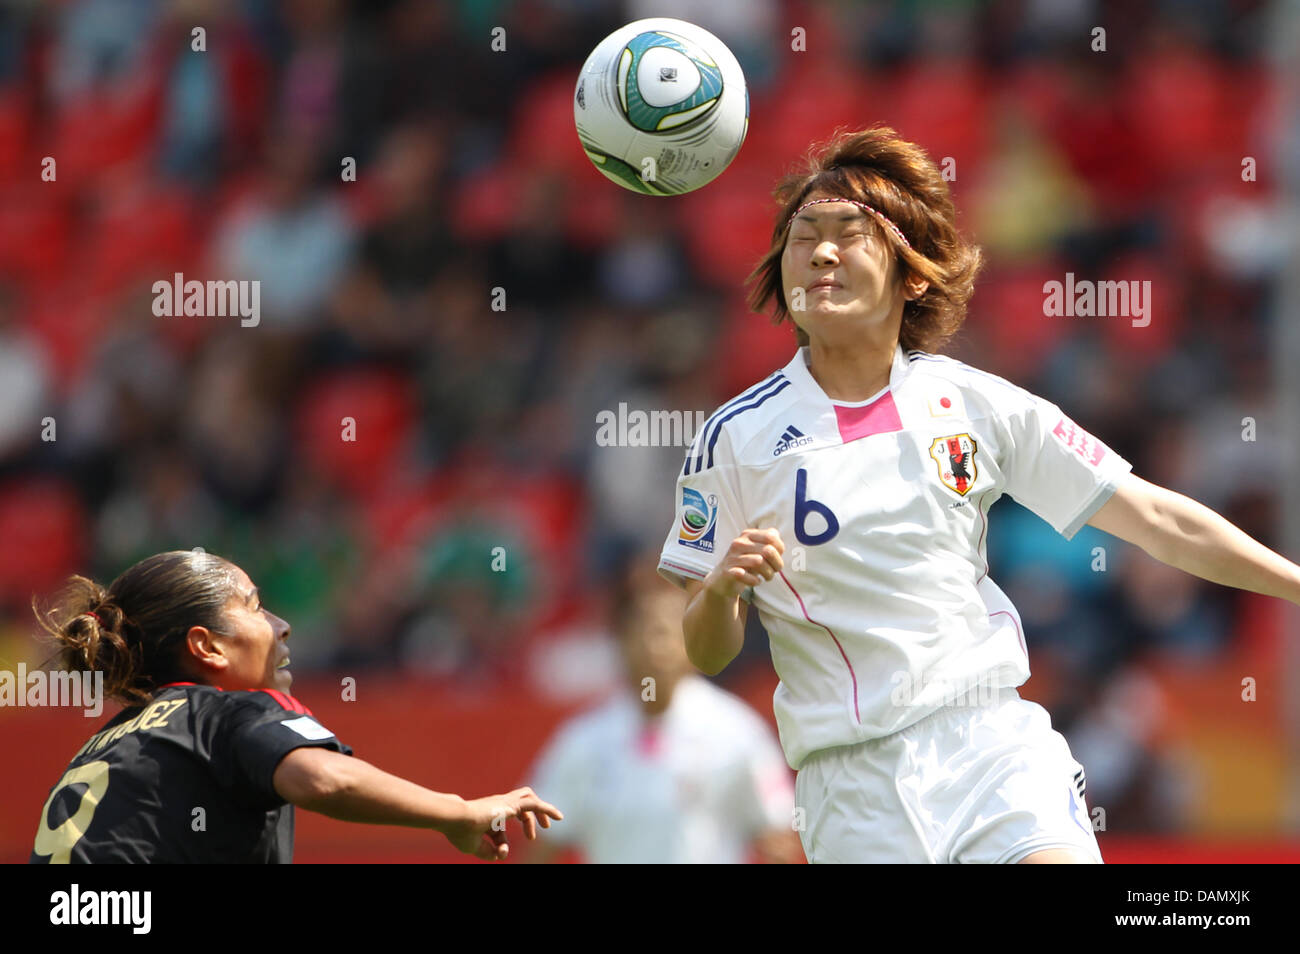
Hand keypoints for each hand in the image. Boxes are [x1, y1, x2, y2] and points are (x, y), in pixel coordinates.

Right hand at [444, 787, 563, 861]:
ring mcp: (505, 803)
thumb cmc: (459, 831)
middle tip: (532, 836)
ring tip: (547, 827)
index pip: (500, 829)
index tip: (499, 854)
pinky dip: (547, 809)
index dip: (501, 845)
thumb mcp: (474, 846)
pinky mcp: (511, 805)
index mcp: (488, 815)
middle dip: (530, 818)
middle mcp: (498, 806)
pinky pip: (534, 804)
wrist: (455, 819)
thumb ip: (487, 851)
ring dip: (540, 812)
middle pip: (520, 804)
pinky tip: (558, 817)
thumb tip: (500, 856)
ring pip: (528, 799)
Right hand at [705, 528, 784, 598]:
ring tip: (767, 577)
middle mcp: (739, 543)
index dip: (779, 549)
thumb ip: (770, 543)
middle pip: (768, 550)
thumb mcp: (757, 550)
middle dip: (776, 564)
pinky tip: (756, 581)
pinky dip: (755, 581)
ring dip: (768, 574)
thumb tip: (779, 545)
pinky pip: (747, 575)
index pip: (771, 536)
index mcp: (748, 535)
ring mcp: (732, 557)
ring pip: (759, 562)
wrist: (722, 580)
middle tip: (774, 570)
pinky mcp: (728, 571)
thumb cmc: (745, 564)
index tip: (777, 558)